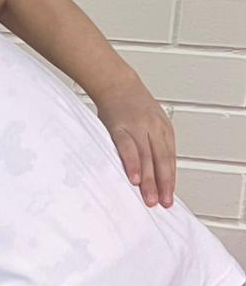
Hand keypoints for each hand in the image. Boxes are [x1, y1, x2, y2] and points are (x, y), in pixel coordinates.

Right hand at [95, 79, 176, 208]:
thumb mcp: (150, 122)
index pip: (170, 159)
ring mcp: (137, 128)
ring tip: (149, 199)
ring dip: (149, 181)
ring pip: (147, 158)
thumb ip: (153, 144)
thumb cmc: (131, 105)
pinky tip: (135, 179)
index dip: (170, 180)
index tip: (168, 198)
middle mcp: (154, 128)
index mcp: (163, 129)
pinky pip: (128, 149)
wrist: (116, 83)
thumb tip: (154, 171)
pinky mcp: (120, 128)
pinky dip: (133, 165)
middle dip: (162, 184)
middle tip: (162, 203)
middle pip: (161, 161)